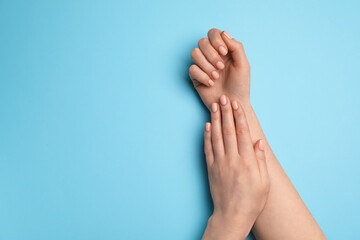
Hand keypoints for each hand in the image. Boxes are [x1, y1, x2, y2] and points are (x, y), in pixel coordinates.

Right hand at [189, 29, 250, 109]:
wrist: (233, 104)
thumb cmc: (240, 85)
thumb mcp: (243, 64)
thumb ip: (236, 46)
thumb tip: (223, 33)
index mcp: (223, 50)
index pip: (213, 33)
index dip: (216, 40)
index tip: (224, 52)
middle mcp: (211, 55)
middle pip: (202, 42)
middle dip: (211, 54)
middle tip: (221, 67)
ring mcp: (202, 66)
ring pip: (194, 53)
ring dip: (206, 65)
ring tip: (216, 77)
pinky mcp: (196, 77)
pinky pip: (192, 69)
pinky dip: (202, 76)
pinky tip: (211, 83)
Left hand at [202, 95, 269, 239]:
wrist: (232, 215)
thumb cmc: (252, 201)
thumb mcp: (264, 182)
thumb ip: (260, 160)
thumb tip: (258, 141)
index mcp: (247, 161)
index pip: (242, 133)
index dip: (239, 116)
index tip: (236, 104)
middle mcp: (232, 159)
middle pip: (228, 131)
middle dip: (226, 112)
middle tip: (224, 98)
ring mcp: (220, 163)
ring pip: (216, 137)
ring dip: (215, 120)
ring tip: (214, 106)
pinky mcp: (211, 169)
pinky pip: (208, 149)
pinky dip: (206, 136)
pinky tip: (206, 126)